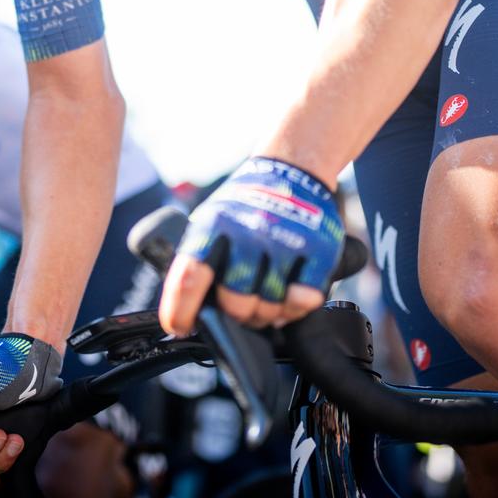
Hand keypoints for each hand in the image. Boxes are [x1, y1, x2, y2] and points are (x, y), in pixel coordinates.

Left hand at [159, 156, 342, 335]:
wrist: (293, 169)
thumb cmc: (245, 206)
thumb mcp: (210, 221)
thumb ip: (199, 262)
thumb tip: (184, 311)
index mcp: (213, 227)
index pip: (188, 278)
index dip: (179, 311)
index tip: (180, 327)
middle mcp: (247, 233)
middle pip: (234, 304)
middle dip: (237, 314)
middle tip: (241, 305)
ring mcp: (284, 242)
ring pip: (269, 308)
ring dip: (266, 312)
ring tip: (265, 294)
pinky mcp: (318, 251)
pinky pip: (301, 301)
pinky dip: (294, 306)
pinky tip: (288, 292)